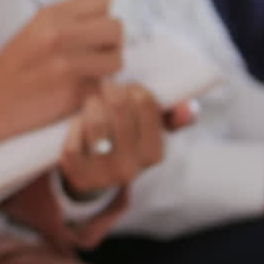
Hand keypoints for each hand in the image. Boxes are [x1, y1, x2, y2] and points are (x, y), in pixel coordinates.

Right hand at [0, 0, 121, 154]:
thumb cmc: (12, 67)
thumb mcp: (36, 29)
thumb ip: (73, 13)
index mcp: (49, 16)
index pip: (101, 1)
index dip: (104, 15)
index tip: (96, 27)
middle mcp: (60, 35)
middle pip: (116, 28)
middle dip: (111, 42)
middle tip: (96, 53)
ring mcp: (67, 65)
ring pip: (117, 59)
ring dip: (107, 68)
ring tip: (89, 73)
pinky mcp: (74, 93)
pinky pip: (106, 86)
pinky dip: (98, 91)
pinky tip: (80, 90)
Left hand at [59, 82, 167, 197]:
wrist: (93, 176)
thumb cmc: (125, 141)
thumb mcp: (150, 131)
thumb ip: (172, 116)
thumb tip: (190, 108)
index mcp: (154, 153)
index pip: (146, 103)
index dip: (133, 88)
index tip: (127, 87)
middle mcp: (131, 167)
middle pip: (118, 107)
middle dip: (110, 90)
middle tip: (106, 88)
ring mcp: (103, 174)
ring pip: (96, 123)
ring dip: (92, 104)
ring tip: (92, 102)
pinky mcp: (78, 175)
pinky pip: (73, 141)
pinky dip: (74, 125)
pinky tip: (77, 123)